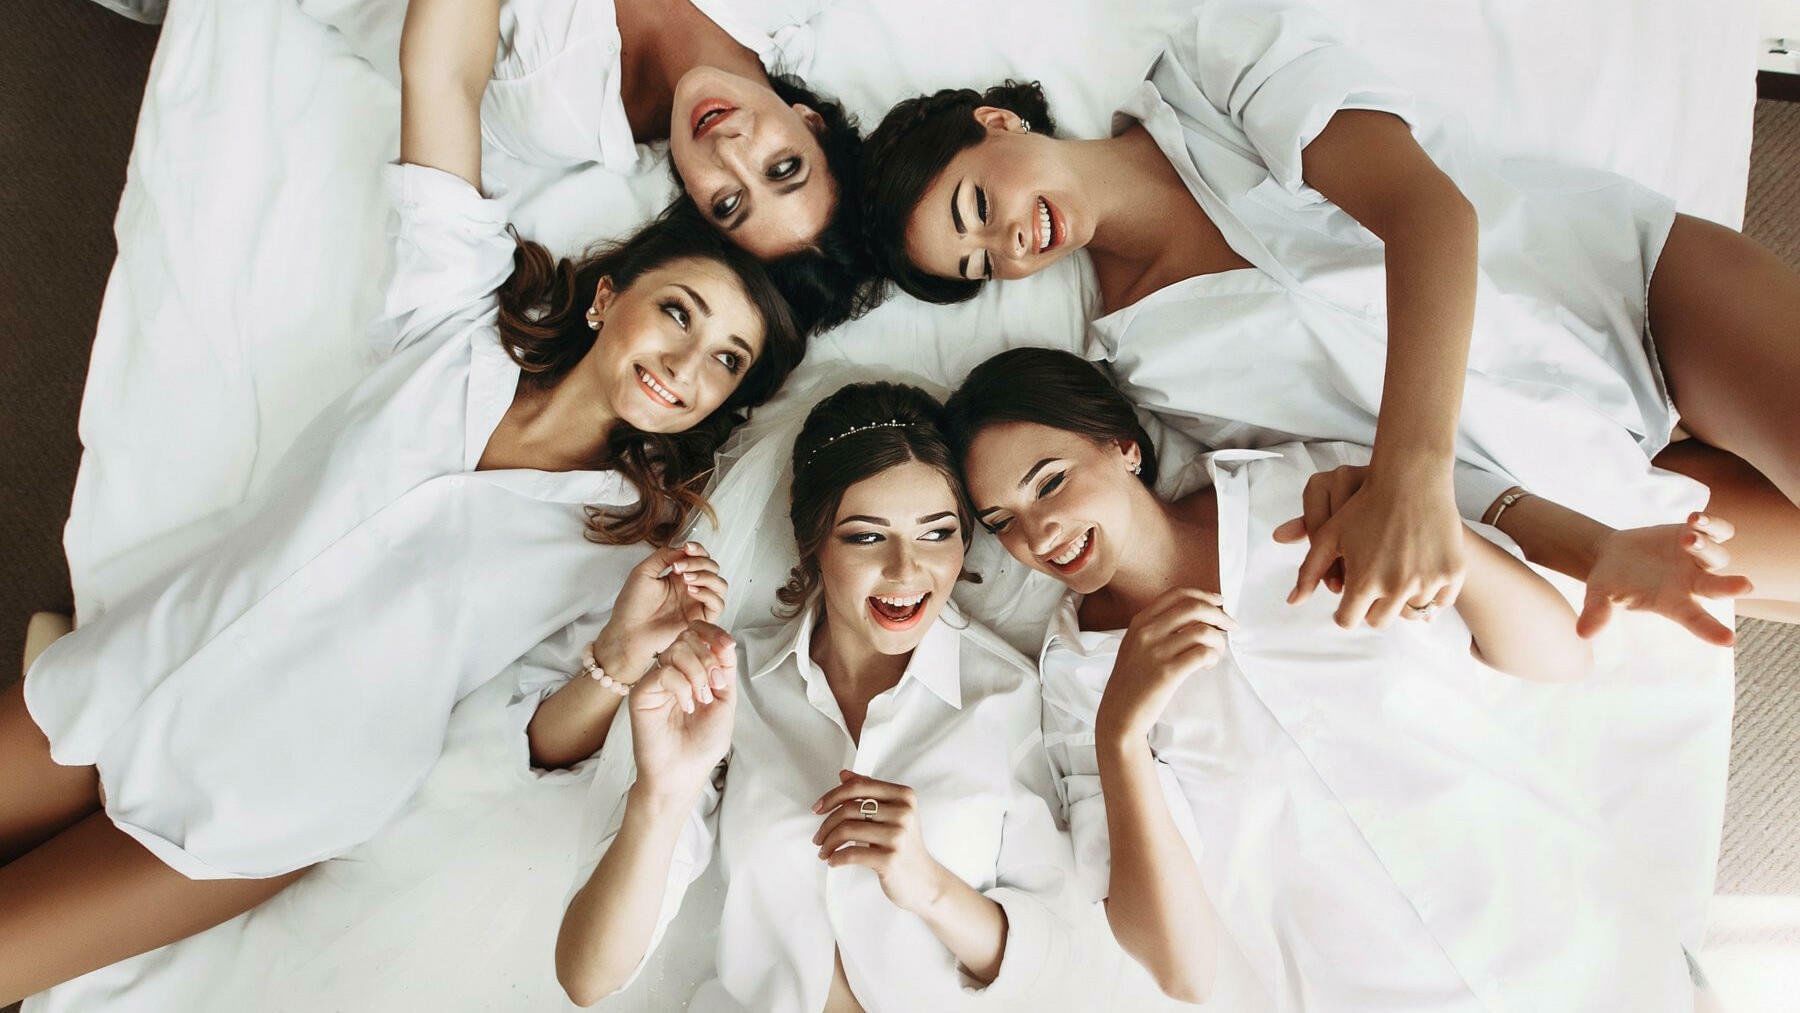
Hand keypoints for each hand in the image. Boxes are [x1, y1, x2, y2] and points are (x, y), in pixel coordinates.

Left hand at [592, 542, 727, 683]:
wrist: (628, 631)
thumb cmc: (631, 604)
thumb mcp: (643, 571)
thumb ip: (664, 556)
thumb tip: (684, 549)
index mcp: (678, 577)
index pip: (700, 558)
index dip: (698, 550)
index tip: (687, 547)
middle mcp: (691, 589)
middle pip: (713, 568)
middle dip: (699, 562)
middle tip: (679, 567)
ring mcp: (696, 604)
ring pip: (720, 585)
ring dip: (706, 577)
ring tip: (686, 579)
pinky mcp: (700, 620)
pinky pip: (718, 604)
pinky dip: (709, 594)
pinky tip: (692, 591)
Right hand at [629, 621, 737, 796]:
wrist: (682, 773)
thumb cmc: (702, 744)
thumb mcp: (725, 702)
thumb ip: (724, 671)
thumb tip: (725, 642)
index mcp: (691, 671)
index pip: (696, 635)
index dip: (713, 633)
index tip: (727, 645)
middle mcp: (672, 672)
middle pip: (687, 638)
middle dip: (708, 658)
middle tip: (715, 688)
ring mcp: (655, 682)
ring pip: (675, 650)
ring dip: (697, 673)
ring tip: (701, 699)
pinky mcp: (642, 693)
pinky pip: (664, 672)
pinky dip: (682, 686)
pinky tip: (686, 706)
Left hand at [811, 771, 948, 914]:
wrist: (924, 880)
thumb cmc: (905, 846)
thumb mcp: (893, 814)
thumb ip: (869, 792)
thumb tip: (844, 775)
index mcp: (904, 796)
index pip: (858, 787)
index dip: (832, 796)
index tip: (818, 808)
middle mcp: (903, 813)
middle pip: (849, 809)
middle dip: (827, 824)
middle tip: (819, 837)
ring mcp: (898, 836)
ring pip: (847, 830)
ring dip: (828, 842)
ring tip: (824, 850)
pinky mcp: (890, 859)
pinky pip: (852, 854)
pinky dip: (836, 858)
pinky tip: (833, 861)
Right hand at [1095, 587, 1235, 742]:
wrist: (1118, 714)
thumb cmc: (1132, 682)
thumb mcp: (1135, 646)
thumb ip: (1157, 628)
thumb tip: (1196, 618)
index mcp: (1139, 622)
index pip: (1177, 594)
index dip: (1203, 595)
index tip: (1219, 601)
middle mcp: (1146, 632)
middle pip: (1193, 607)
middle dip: (1219, 615)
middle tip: (1230, 626)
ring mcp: (1155, 652)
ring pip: (1202, 631)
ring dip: (1218, 640)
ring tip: (1216, 653)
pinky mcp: (1167, 673)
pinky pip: (1202, 654)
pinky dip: (1213, 657)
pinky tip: (1208, 665)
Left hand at [1277, 463, 1465, 628]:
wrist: (1413, 481)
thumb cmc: (1365, 507)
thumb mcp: (1329, 536)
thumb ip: (1309, 571)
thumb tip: (1293, 602)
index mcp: (1364, 581)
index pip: (1347, 620)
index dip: (1344, 609)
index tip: (1349, 596)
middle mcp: (1397, 587)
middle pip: (1378, 621)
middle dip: (1371, 606)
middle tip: (1374, 583)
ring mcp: (1428, 582)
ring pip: (1410, 613)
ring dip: (1401, 599)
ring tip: (1397, 572)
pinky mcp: (1452, 574)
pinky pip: (1441, 602)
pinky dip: (1431, 594)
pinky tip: (1421, 574)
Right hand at [1578, 512, 1753, 646]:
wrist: (1615, 556)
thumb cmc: (1610, 583)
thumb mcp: (1599, 596)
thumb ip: (1597, 612)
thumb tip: (1583, 632)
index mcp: (1674, 604)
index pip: (1695, 619)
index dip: (1711, 630)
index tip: (1729, 640)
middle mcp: (1692, 583)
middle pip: (1717, 587)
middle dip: (1731, 586)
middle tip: (1745, 585)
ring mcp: (1697, 558)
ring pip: (1716, 554)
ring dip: (1705, 546)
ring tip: (1688, 537)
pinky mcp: (1696, 534)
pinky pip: (1715, 530)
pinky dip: (1711, 524)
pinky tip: (1695, 518)